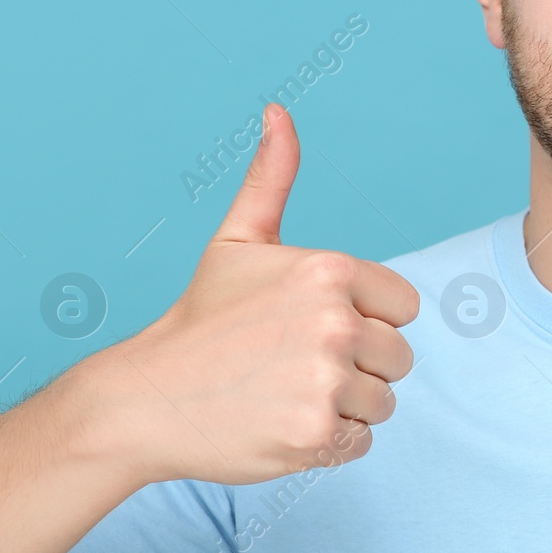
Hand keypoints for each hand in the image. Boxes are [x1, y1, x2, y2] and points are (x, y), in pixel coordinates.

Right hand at [93, 102, 419, 485]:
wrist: (147, 399)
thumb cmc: (201, 318)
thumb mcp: (237, 239)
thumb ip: (272, 177)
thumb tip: (279, 111)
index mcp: (329, 271)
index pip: (405, 306)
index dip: (368, 319)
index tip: (315, 326)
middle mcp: (335, 322)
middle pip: (399, 357)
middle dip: (359, 365)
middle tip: (295, 364)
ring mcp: (326, 381)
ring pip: (383, 401)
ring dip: (345, 405)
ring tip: (287, 392)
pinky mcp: (316, 434)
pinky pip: (362, 441)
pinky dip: (329, 441)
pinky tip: (283, 422)